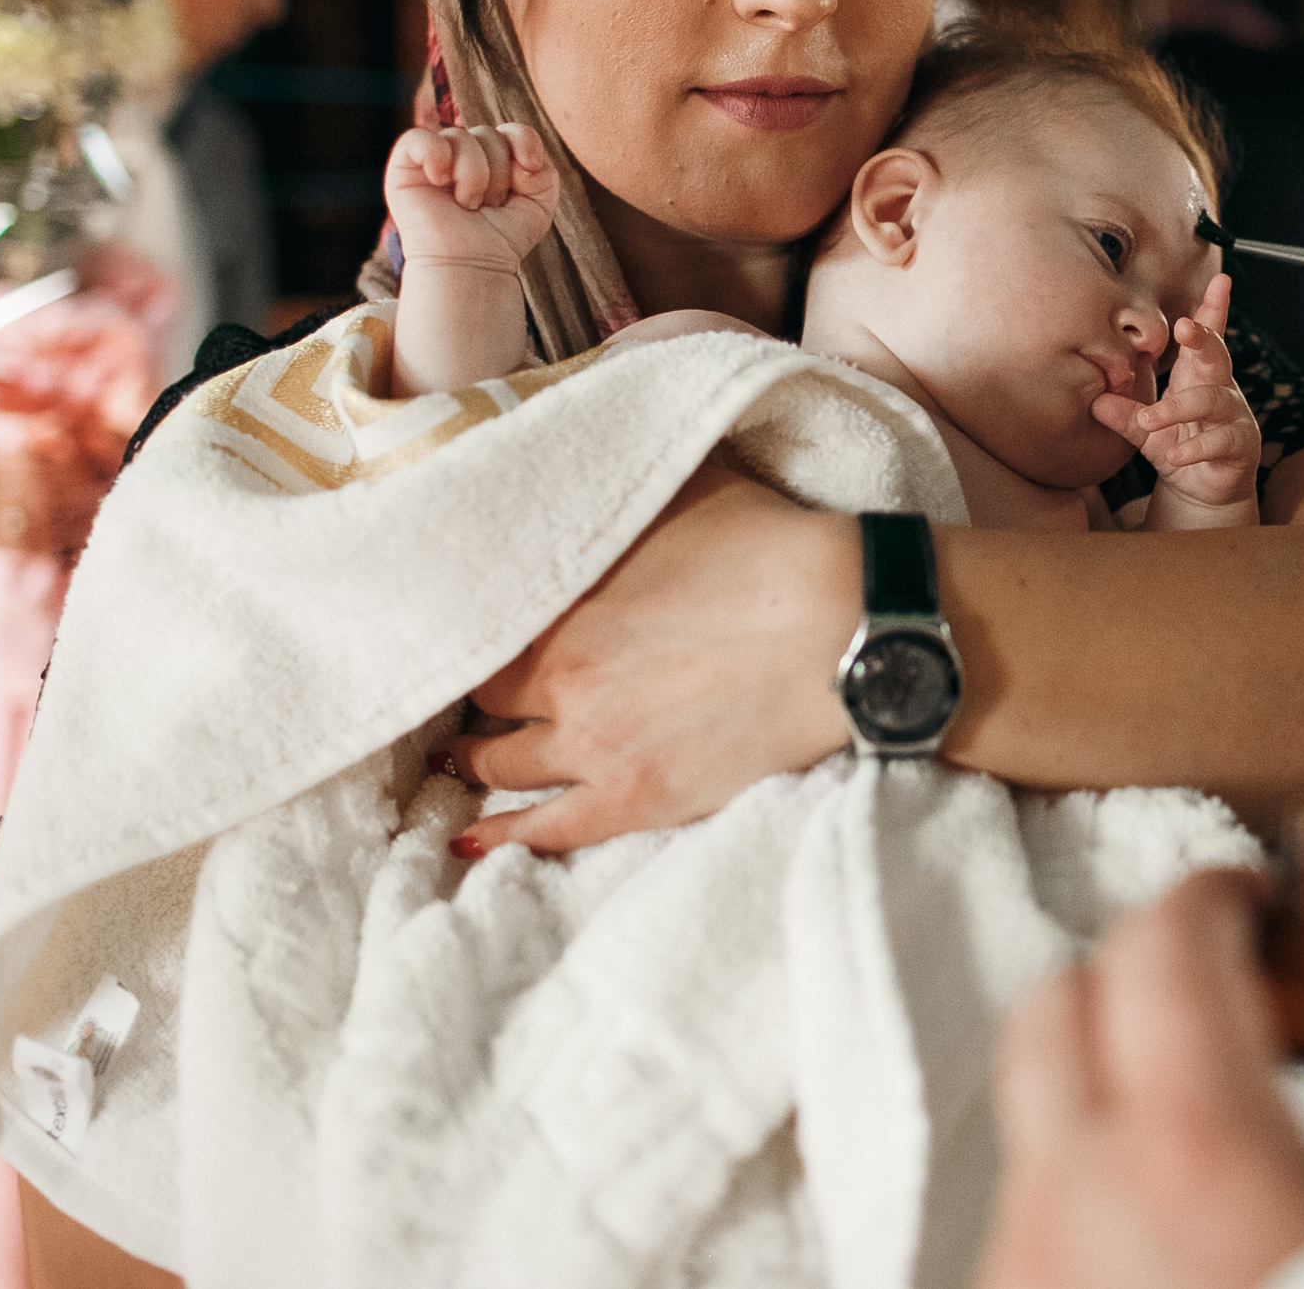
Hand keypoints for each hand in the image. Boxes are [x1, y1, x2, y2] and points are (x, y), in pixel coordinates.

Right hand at [382, 123, 559, 275]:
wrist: (473, 266)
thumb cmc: (502, 236)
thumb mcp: (539, 201)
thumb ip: (543, 168)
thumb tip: (521, 155)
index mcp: (492, 156)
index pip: (512, 129)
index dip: (524, 143)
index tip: (528, 172)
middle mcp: (462, 152)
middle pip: (488, 134)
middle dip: (498, 174)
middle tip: (486, 205)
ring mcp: (433, 158)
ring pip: (460, 137)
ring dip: (473, 176)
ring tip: (467, 204)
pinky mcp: (404, 167)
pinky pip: (418, 138)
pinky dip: (435, 155)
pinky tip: (440, 180)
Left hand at [442, 462, 855, 855]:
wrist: (845, 629)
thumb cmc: (773, 550)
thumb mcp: (685, 488)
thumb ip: (623, 489)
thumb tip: (591, 462)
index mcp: (561, 608)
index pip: (479, 628)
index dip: (473, 628)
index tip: (468, 626)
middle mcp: (563, 684)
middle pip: (484, 698)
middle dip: (475, 692)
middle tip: (466, 689)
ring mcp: (597, 749)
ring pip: (503, 765)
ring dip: (475, 760)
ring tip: (459, 757)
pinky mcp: (638, 800)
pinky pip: (550, 829)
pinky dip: (504, 837)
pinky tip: (472, 842)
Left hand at [977, 870, 1303, 1288]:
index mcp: (1196, 1166)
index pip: (1157, 952)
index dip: (1212, 900)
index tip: (1257, 903)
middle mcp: (1074, 1228)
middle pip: (1051, 1015)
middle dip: (1138, 978)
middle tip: (1236, 997)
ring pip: (1030, 1137)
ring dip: (1110, 1101)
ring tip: (1221, 1147)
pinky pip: (1025, 1245)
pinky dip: (1087, 1210)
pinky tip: (1181, 1255)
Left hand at [1094, 275, 1260, 524]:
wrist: (1201, 491)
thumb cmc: (1177, 446)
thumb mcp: (1146, 430)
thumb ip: (1125, 416)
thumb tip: (1097, 401)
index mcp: (1197, 375)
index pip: (1208, 336)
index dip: (1215, 308)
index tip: (1221, 281)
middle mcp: (1220, 389)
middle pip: (1218, 355)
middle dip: (1203, 337)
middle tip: (1183, 326)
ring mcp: (1234, 416)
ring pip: (1213, 400)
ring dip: (1179, 407)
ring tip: (1150, 420)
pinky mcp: (1241, 446)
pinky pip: (1221, 441)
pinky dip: (1196, 447)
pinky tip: (1176, 456)